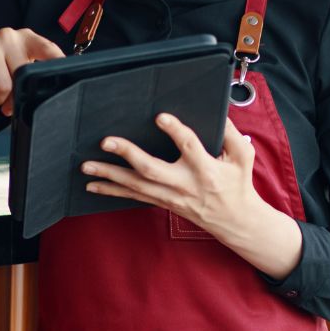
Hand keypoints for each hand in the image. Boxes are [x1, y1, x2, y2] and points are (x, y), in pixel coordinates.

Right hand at [0, 28, 64, 116]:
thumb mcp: (16, 71)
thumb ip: (29, 78)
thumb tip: (41, 97)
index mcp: (26, 39)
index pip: (47, 48)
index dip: (57, 61)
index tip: (67, 75)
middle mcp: (8, 36)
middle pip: (22, 75)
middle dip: (15, 95)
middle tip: (8, 98)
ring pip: (3, 85)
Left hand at [81, 115, 256, 230]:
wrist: (234, 220)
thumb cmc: (238, 184)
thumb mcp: (243, 157)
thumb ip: (231, 133)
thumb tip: (218, 110)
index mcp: (206, 169)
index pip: (189, 147)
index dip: (175, 131)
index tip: (160, 116)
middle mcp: (184, 184)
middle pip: (152, 169)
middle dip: (128, 154)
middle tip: (107, 141)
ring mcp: (170, 196)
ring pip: (136, 186)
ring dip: (109, 175)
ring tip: (86, 165)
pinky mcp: (162, 202)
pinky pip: (133, 196)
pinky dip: (111, 190)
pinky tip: (93, 184)